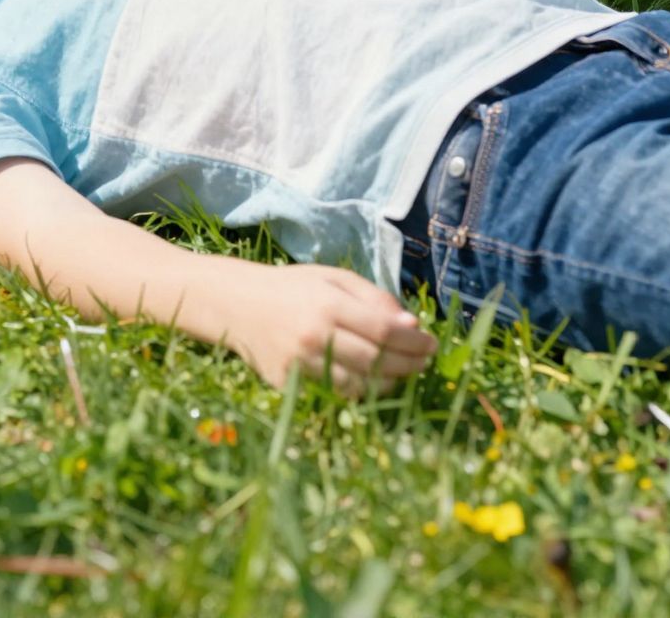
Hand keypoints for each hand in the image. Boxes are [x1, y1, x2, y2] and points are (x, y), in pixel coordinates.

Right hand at [220, 261, 435, 394]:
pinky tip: (374, 380)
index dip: (414, 341)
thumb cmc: (292, 287)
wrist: (237, 305)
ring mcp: (301, 364)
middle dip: (410, 364)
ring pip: (360, 385)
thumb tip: (411, 325)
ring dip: (390, 382)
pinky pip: (336, 393)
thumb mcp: (332, 278)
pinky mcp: (290, 384)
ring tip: (404, 371)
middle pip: (377, 361)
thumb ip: (372, 298)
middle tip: (426, 361)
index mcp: (327, 303)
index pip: (384, 330)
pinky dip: (361, 390)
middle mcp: (315, 336)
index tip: (432, 343)